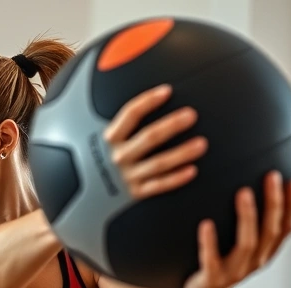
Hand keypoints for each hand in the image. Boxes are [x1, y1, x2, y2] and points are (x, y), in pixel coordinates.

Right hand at [104, 84, 207, 198]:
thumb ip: (122, 119)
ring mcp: (128, 175)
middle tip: (191, 115)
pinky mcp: (136, 193)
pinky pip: (158, 186)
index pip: (129, 115)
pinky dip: (176, 179)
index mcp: (110, 138)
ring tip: (201, 144)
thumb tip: (153, 94)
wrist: (88, 192)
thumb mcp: (100, 135)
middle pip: (148, 138)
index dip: (148, 101)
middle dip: (171, 126)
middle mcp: (118, 156)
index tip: (167, 91)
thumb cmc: (101, 156)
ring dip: (181, 153)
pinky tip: (192, 170)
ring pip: (157, 164)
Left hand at [182, 170, 290, 287]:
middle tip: (271, 175)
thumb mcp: (236, 241)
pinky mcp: (212, 278)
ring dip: (247, 217)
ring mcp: (234, 271)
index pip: (285, 227)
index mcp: (264, 252)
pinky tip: (205, 223)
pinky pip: (211, 258)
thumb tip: (245, 180)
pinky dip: (209, 242)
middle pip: (270, 231)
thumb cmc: (220, 262)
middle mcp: (255, 261)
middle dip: (274, 203)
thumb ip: (246, 219)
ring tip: (243, 192)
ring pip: (247, 243)